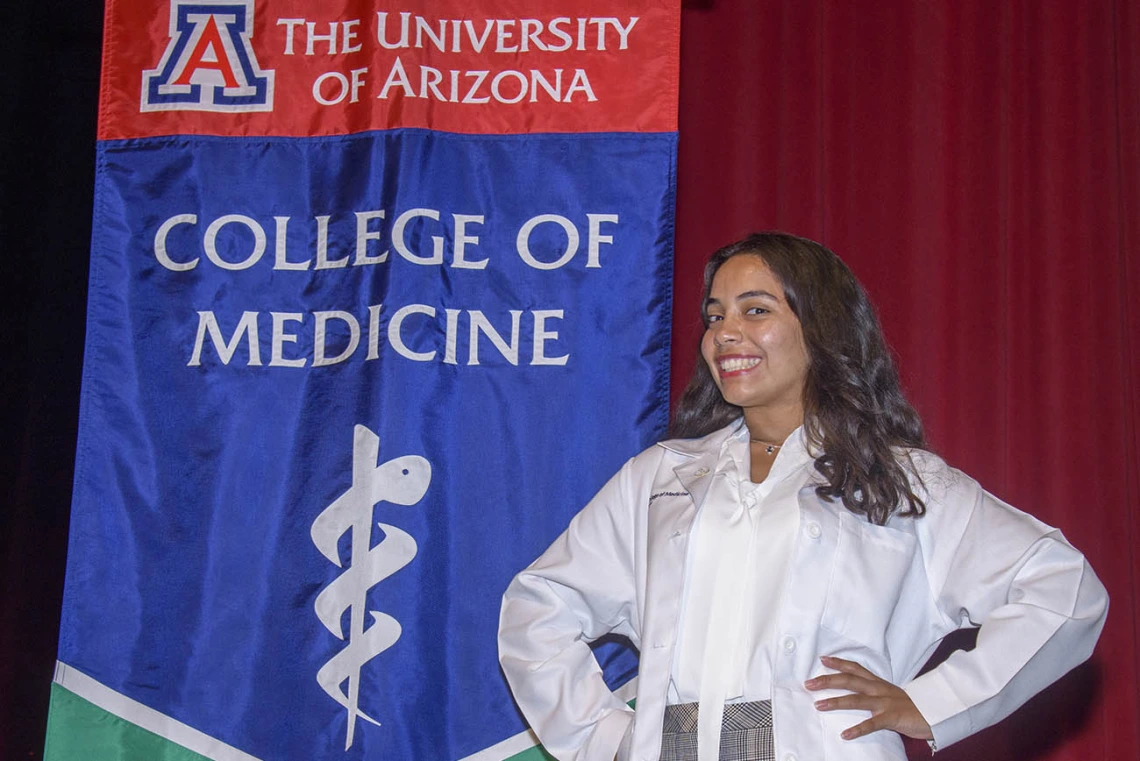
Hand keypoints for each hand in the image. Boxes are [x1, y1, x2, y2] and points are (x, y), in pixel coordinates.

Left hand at [804, 655, 932, 741]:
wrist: (935, 713)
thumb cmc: (911, 706)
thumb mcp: (890, 694)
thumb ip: (874, 692)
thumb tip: (856, 692)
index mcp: (878, 683)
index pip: (855, 668)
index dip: (838, 663)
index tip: (822, 659)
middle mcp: (879, 689)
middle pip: (850, 680)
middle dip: (828, 680)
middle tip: (809, 683)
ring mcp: (885, 703)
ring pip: (856, 699)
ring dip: (836, 702)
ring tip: (818, 705)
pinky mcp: (892, 717)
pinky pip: (872, 724)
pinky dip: (858, 729)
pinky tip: (845, 734)